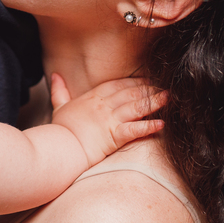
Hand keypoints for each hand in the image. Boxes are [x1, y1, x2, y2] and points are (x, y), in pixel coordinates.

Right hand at [49, 74, 164, 167]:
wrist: (59, 147)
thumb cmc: (59, 130)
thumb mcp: (59, 106)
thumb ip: (59, 90)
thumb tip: (55, 75)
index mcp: (92, 97)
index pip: (118, 84)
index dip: (134, 81)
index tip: (146, 79)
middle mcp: (103, 105)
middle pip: (131, 93)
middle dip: (149, 89)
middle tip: (163, 87)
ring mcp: (110, 119)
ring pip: (136, 106)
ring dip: (154, 102)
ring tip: (168, 98)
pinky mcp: (114, 136)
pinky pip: (135, 129)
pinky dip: (149, 126)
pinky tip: (161, 124)